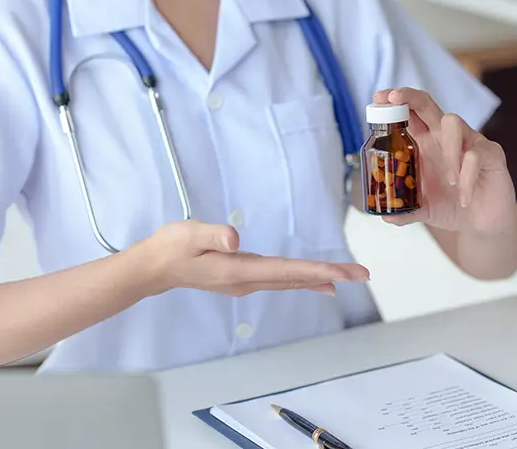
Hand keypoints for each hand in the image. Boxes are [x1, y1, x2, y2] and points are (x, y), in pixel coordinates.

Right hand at [140, 221, 369, 296]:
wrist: (153, 267)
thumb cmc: (170, 246)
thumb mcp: (188, 233)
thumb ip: (212, 234)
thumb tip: (235, 239)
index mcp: (238, 271)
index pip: (286, 272)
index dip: (316, 271)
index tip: (343, 274)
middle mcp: (246, 281)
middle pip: (295, 279)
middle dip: (330, 276)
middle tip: (363, 274)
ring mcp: (244, 282)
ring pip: (290, 282)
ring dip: (319, 279)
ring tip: (347, 278)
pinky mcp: (241, 278)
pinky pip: (280, 280)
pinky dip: (301, 279)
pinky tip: (314, 281)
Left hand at [372, 88, 516, 235]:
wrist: (483, 222)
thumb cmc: (452, 205)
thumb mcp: (424, 210)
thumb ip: (405, 212)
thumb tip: (385, 216)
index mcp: (426, 143)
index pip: (410, 114)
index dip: (395, 102)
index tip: (378, 98)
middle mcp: (445, 137)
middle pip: (427, 104)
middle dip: (409, 97)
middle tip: (395, 99)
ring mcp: (469, 142)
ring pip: (454, 123)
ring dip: (448, 151)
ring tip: (450, 180)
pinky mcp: (491, 154)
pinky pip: (477, 155)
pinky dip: (468, 178)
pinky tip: (465, 198)